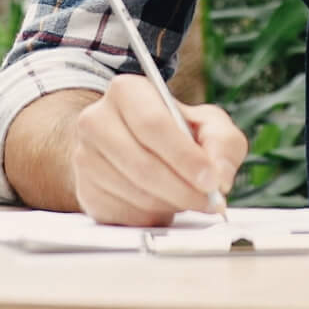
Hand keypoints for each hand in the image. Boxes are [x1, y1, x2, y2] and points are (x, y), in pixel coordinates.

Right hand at [72, 75, 247, 226]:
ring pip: (135, 193)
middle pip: (143, 165)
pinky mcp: (85, 192)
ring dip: (171, 204)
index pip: (153, 125)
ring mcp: (85, 158)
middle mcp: (96, 120)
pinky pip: (124, 215)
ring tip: (188, 198)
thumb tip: (220, 176)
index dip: (185, 157)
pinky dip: (152, 216)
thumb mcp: (207, 124)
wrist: (130, 147)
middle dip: (184, 189)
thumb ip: (223, 143)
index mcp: (126, 91)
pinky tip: (163, 204)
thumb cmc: (173, 132)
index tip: (211, 180)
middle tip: (210, 201)